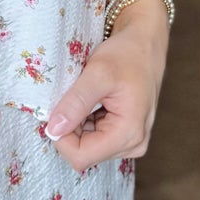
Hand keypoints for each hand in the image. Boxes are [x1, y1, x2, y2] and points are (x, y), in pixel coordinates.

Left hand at [43, 1, 168, 168]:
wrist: (146, 42)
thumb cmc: (128, 53)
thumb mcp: (97, 73)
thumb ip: (75, 103)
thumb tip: (52, 130)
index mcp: (129, 133)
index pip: (81, 156)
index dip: (62, 137)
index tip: (57, 109)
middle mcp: (133, 144)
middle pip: (84, 153)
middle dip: (70, 129)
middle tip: (72, 98)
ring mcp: (131, 141)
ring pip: (87, 146)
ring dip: (77, 125)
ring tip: (85, 97)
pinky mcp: (125, 134)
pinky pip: (94, 138)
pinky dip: (85, 122)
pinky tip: (91, 101)